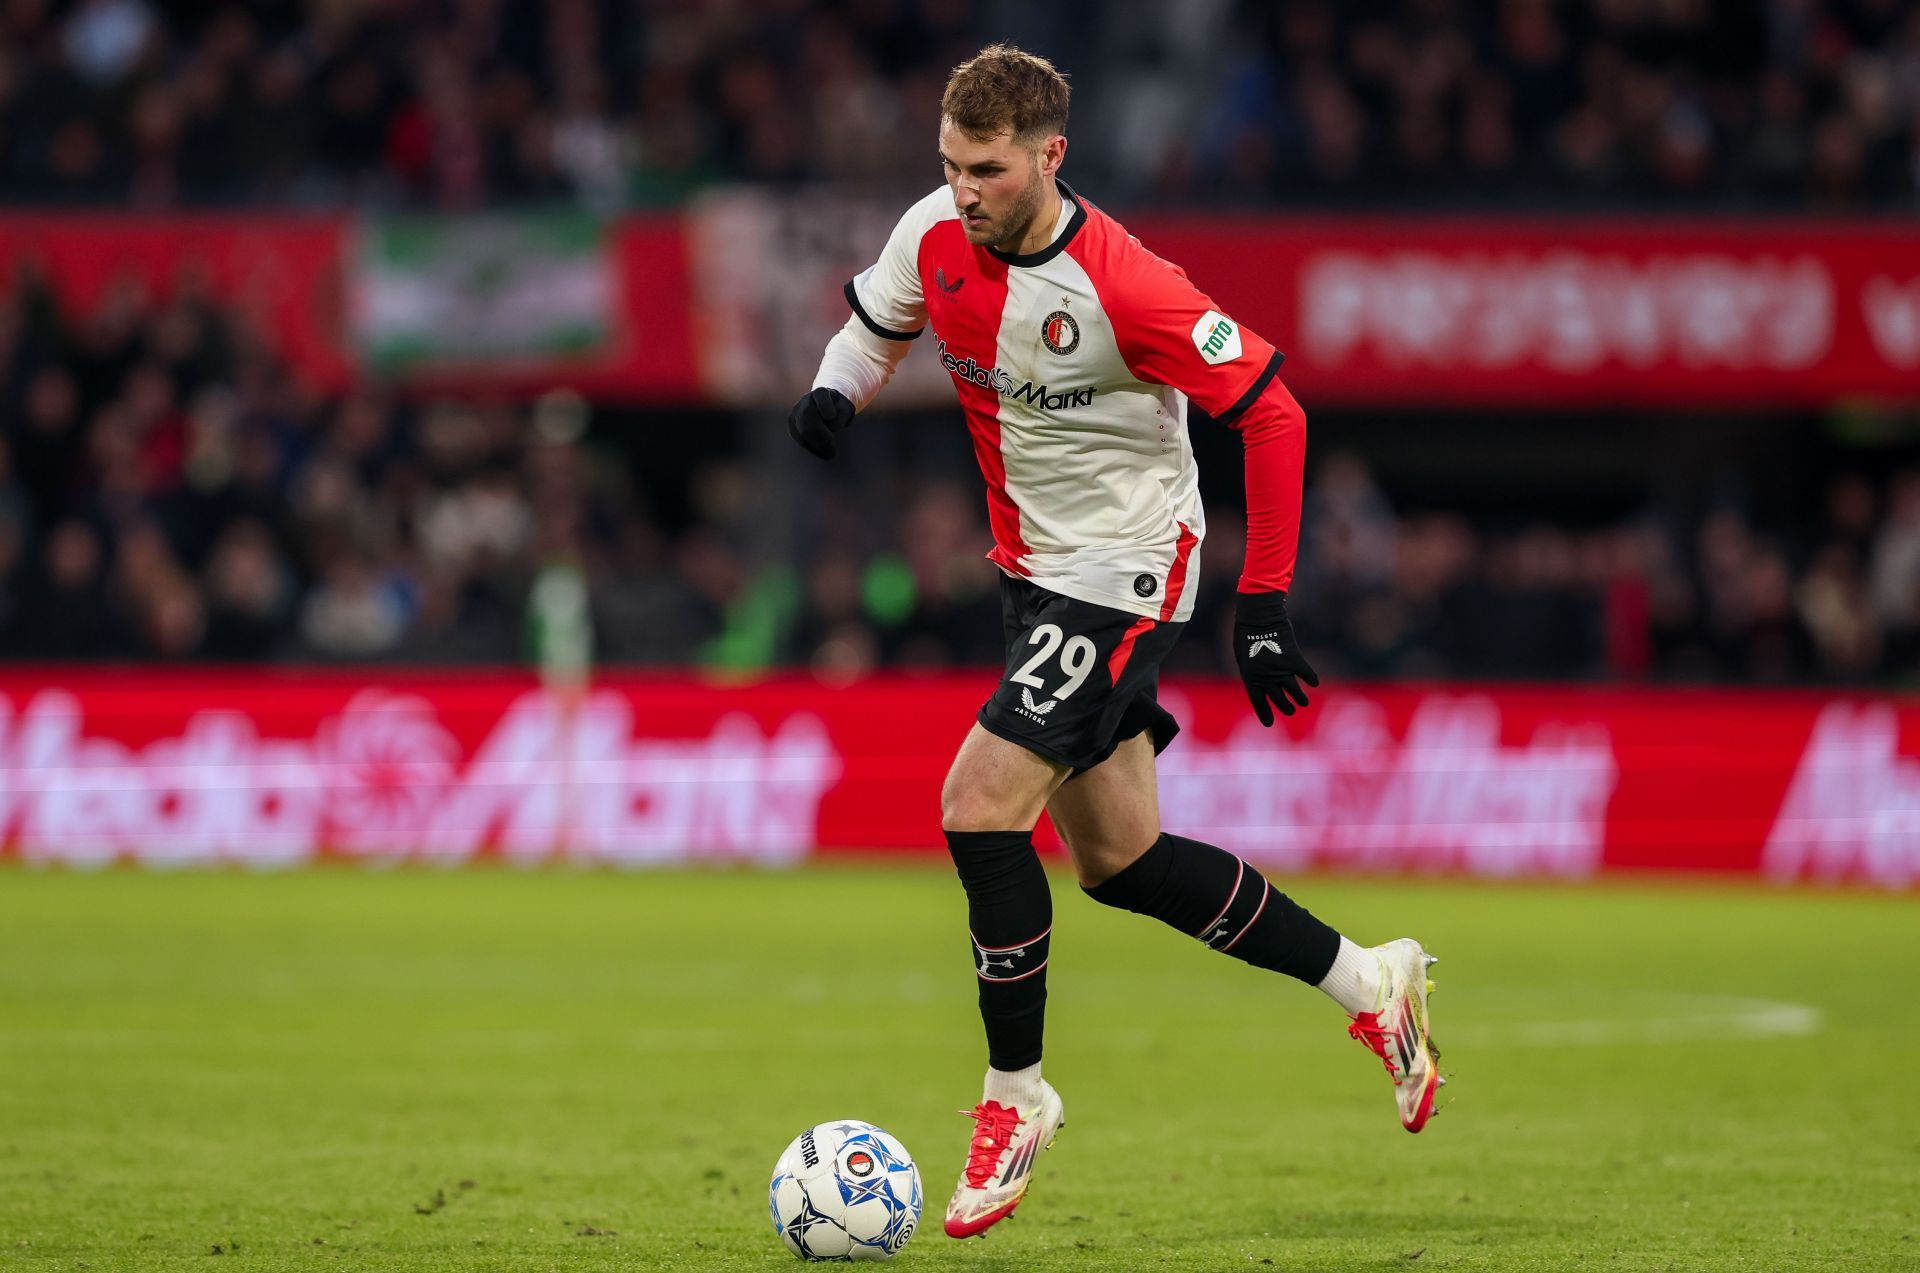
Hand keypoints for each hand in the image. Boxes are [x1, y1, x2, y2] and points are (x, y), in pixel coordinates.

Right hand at [787, 387, 854, 459]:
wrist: (829, 411)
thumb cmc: (840, 410)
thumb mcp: (846, 409)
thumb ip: (841, 416)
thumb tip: (831, 428)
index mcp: (820, 392)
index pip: (820, 395)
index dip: (826, 407)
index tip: (831, 417)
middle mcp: (805, 401)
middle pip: (807, 415)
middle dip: (820, 433)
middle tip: (832, 445)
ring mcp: (796, 413)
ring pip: (801, 430)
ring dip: (817, 444)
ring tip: (831, 453)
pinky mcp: (792, 426)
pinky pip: (800, 439)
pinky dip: (813, 448)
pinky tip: (823, 452)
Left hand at [1233, 591, 1318, 724]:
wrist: (1258, 618)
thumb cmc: (1247, 633)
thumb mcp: (1244, 655)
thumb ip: (1254, 670)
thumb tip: (1265, 679)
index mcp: (1250, 678)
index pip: (1258, 701)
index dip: (1264, 713)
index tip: (1269, 724)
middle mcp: (1266, 678)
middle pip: (1278, 699)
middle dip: (1285, 707)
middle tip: (1291, 710)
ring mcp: (1280, 670)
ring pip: (1293, 691)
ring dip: (1299, 698)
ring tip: (1304, 703)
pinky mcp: (1294, 659)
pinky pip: (1306, 673)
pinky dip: (1311, 678)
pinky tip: (1313, 682)